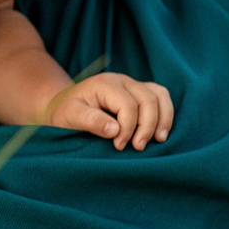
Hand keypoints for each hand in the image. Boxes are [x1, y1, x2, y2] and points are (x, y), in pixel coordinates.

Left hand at [40, 73, 173, 148]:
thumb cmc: (65, 112)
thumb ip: (91, 121)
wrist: (62, 105)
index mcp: (105, 83)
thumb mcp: (71, 116)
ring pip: (159, 96)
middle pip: (148, 100)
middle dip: (146, 126)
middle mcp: (122, 80)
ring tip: (158, 140)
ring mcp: (132, 84)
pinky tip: (160, 132)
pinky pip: (161, 97)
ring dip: (162, 119)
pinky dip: (165, 114)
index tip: (118, 146)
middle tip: (137, 148)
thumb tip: (115, 130)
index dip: (128, 128)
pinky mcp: (139, 92)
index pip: (128, 105)